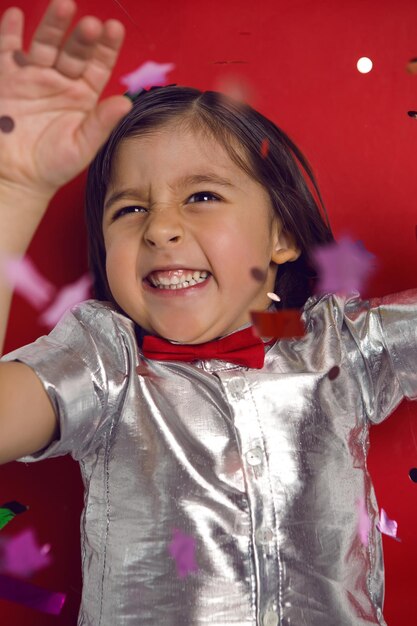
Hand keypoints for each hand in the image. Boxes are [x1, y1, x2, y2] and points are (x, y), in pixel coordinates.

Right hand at [0, 0, 131, 197]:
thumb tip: (126, 102)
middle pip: (73, 51)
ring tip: (63, 5)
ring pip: (45, 44)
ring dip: (53, 24)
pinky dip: (9, 31)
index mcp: (83, 97)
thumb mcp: (81, 148)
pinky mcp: (7, 77)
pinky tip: (15, 15)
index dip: (106, 48)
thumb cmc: (52, 166)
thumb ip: (101, 124)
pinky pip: (7, 48)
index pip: (98, 66)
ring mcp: (34, 76)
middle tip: (90, 24)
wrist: (15, 176)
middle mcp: (61, 81)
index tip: (114, 29)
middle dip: (82, 36)